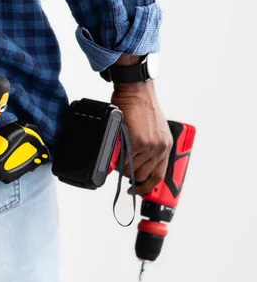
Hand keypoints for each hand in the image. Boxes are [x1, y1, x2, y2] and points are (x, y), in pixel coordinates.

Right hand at [111, 77, 172, 195]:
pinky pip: (125, 159)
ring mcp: (150, 145)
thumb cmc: (140, 106)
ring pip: (131, 168)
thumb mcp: (152, 130)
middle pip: (143, 175)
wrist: (136, 91)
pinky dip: (118, 158)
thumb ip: (147, 147)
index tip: (138, 190)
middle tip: (121, 169)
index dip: (146, 186)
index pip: (158, 175)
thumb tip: (134, 163)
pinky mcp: (138, 141)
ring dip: (122, 166)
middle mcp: (160, 147)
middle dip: (130, 175)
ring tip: (117, 155)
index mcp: (165, 146)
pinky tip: (116, 150)